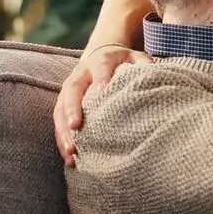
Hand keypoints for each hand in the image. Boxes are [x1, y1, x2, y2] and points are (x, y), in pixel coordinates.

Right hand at [53, 44, 154, 167]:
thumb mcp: (135, 57)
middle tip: (75, 127)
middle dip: (72, 109)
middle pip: (72, 90)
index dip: (101, 78)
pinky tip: (69, 159)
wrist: (101, 54)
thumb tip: (154, 74)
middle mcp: (80, 74)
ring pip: (60, 110)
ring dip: (63, 132)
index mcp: (99, 61)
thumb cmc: (122, 61)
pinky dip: (62, 141)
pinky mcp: (63, 104)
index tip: (102, 91)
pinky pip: (58, 122)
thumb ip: (143, 64)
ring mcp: (68, 90)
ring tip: (70, 152)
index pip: (100, 68)